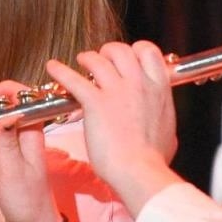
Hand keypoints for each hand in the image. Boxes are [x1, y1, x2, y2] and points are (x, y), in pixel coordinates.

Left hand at [44, 40, 178, 212]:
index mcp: (158, 89)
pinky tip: (52, 68)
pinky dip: (61, 71)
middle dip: (109, 52)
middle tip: (102, 60)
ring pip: (98, 59)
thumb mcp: (168, 132)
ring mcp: (116, 91)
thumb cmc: (153, 160)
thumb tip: (163, 123)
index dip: (135, 50)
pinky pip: (74, 79)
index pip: (148, 51)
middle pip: (121, 50)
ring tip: (81, 61)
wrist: (139, 171)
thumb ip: (162, 119)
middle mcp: (138, 84)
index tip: (127, 59)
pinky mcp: (95, 102)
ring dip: (87, 58)